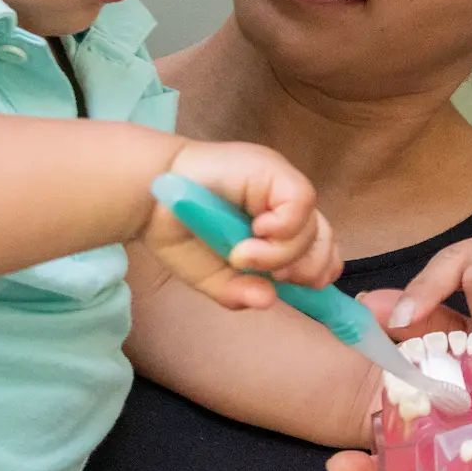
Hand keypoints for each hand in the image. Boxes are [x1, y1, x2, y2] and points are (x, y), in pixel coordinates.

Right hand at [145, 140, 341, 309]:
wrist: (147, 196)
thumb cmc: (177, 230)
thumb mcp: (211, 275)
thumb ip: (239, 291)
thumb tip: (268, 300)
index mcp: (274, 225)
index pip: (319, 250)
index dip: (316, 271)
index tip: (293, 285)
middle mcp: (282, 203)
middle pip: (324, 242)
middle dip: (302, 270)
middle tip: (266, 274)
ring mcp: (280, 184)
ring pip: (312, 228)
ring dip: (279, 253)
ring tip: (242, 254)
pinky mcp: (274, 170)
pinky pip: (300, 204)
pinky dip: (282, 228)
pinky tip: (256, 229)